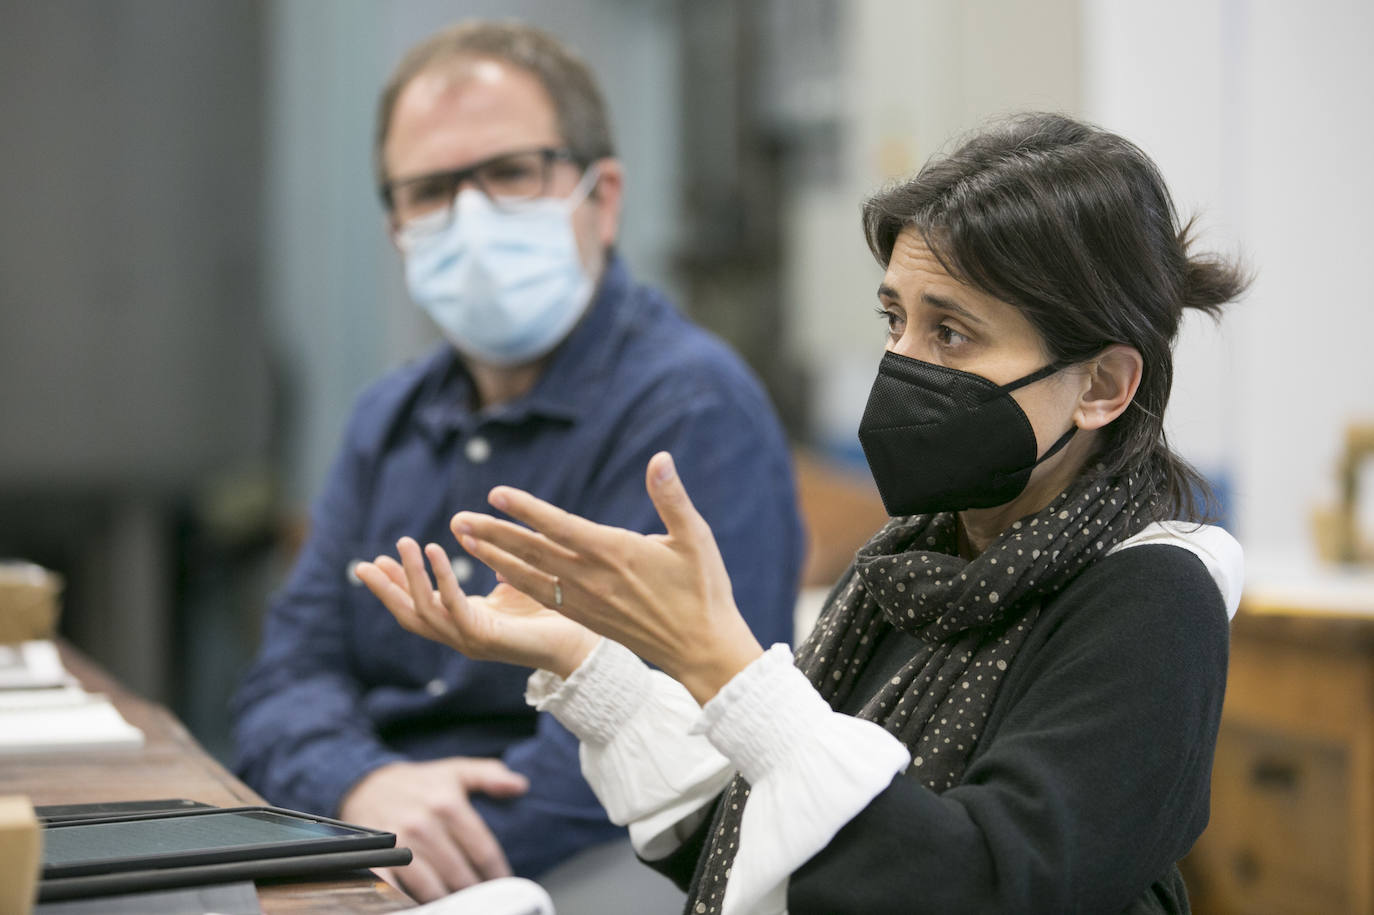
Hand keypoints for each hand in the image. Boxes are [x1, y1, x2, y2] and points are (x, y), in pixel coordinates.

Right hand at [338, 757, 527, 901]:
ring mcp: (398, 844)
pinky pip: (396, 892)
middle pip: (460, 874)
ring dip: (447, 901)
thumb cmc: (418, 783)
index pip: (483, 851)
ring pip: (432, 888)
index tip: (504, 885)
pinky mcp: (376, 859)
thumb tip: (520, 785)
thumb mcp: (455, 771)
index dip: (497, 874)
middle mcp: (423, 824)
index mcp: (447, 803)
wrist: (366, 784)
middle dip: (473, 890)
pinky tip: (422, 905)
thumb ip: (489, 775)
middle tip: (482, 899)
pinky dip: (409, 903)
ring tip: (456, 903)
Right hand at [355, 538, 599, 677]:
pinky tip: (435, 550)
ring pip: (424, 611)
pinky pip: (453, 606)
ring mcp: (470, 642)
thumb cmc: (553, 616)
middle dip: (385, 590)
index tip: (375, 562)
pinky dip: (440, 578)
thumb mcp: (513, 588)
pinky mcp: (485, 639)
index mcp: (464, 625)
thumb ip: (494, 570)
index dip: (395, 587)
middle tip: (362, 565)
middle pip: (409, 616)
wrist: (580, 645)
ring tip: (404, 544)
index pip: (418, 607)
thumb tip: (481, 543)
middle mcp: (461, 637)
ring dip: (410, 576)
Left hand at [450, 452, 763, 703]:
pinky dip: (516, 580)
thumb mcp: (695, 538)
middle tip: (457, 519)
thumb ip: (672, 497)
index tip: (496, 493)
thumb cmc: (703, 590)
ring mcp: (586, 601)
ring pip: (530, 575)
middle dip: (493, 533)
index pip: (560, 527)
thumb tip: (660, 458)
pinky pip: (542, 595)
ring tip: (464, 540)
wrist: (701, 649)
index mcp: (615, 553)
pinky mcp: (585, 616)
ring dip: (494, 556)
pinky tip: (499, 569)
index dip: (526, 509)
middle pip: (533, 552)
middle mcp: (592, 578)